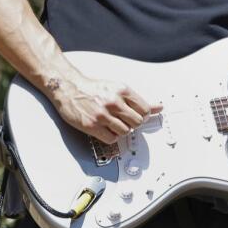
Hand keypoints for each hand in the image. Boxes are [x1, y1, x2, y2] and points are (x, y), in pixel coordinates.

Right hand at [48, 73, 162, 143]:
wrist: (69, 88)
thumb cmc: (93, 88)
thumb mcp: (118, 88)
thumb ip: (138, 100)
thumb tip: (158, 107)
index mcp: (122, 91)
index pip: (145, 110)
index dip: (143, 115)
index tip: (138, 116)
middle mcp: (114, 102)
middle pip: (137, 122)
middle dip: (133, 124)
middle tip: (125, 121)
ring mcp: (102, 114)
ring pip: (126, 131)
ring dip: (121, 130)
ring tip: (113, 124)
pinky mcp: (91, 125)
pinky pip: (112, 139)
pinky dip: (111, 137)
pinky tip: (106, 129)